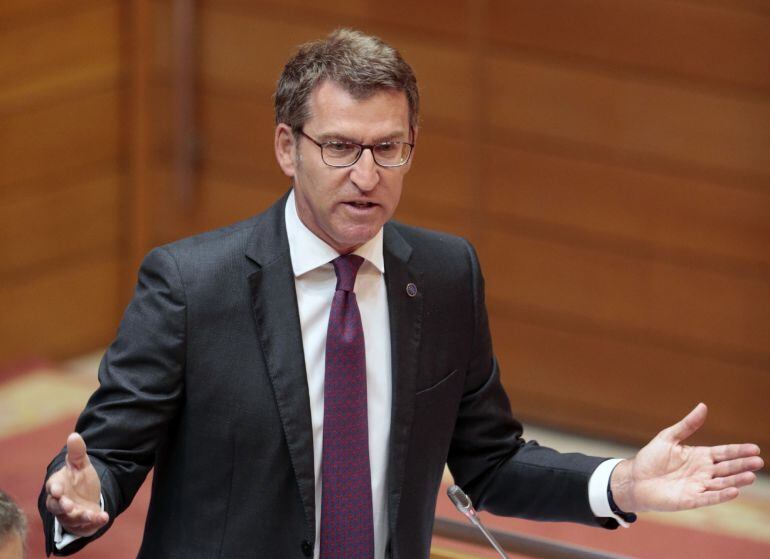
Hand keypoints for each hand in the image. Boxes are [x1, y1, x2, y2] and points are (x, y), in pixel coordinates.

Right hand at [45, 433, 108, 536]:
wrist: (87, 497)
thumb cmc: (78, 479)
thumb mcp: (80, 465)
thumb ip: (77, 452)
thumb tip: (74, 435)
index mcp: (58, 485)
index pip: (52, 486)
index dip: (54, 488)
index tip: (57, 489)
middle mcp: (60, 502)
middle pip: (56, 506)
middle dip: (62, 506)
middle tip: (68, 506)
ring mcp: (70, 514)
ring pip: (70, 518)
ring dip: (79, 516)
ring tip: (89, 514)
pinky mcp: (82, 523)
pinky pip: (86, 525)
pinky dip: (95, 521)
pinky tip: (104, 517)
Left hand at [610, 403, 762, 512]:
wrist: (634, 479)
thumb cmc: (650, 458)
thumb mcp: (668, 437)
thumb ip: (687, 425)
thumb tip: (703, 406)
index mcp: (699, 456)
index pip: (724, 453)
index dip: (738, 451)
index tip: (755, 448)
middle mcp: (702, 472)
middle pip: (727, 468)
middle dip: (742, 465)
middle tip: (758, 461)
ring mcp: (698, 486)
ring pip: (722, 483)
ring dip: (736, 480)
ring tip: (751, 476)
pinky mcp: (690, 499)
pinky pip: (709, 497)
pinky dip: (721, 495)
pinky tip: (734, 491)